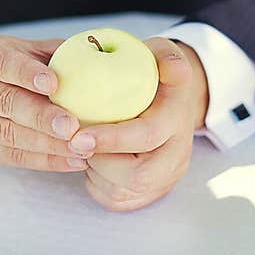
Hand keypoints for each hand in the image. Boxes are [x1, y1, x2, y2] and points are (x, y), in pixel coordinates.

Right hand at [0, 35, 90, 171]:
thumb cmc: (21, 66)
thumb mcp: (34, 51)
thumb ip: (58, 55)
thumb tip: (96, 59)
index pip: (2, 63)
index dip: (27, 73)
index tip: (53, 84)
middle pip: (4, 101)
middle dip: (40, 116)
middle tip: (71, 125)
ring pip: (8, 133)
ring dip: (47, 143)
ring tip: (79, 146)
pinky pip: (15, 157)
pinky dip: (47, 161)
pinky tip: (74, 160)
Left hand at [71, 38, 208, 210]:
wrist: (172, 101)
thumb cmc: (156, 74)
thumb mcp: (163, 54)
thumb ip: (166, 56)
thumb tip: (173, 68)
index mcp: (177, 119)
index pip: (147, 136)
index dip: (112, 140)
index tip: (79, 135)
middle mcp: (177, 154)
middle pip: (140, 176)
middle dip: (101, 162)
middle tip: (76, 142)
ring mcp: (166, 176)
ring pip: (124, 192)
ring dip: (96, 172)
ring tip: (85, 146)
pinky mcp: (152, 191)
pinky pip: (118, 200)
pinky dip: (98, 184)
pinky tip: (93, 161)